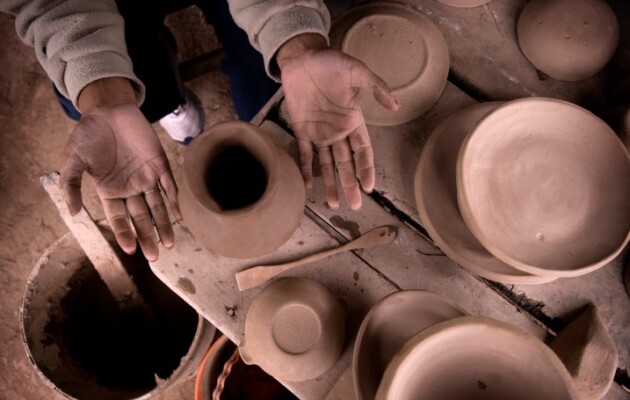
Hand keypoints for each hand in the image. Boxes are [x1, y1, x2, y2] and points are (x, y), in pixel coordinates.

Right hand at [59, 78, 180, 260]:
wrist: (109, 108)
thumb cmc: (89, 134)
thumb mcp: (73, 159)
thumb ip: (71, 185)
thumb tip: (73, 212)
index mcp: (110, 191)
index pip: (119, 218)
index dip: (125, 233)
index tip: (131, 249)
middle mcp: (130, 188)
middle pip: (141, 218)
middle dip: (147, 236)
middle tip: (154, 256)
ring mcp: (146, 177)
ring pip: (158, 206)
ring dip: (164, 225)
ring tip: (169, 244)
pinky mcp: (160, 164)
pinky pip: (169, 185)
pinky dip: (175, 200)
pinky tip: (180, 216)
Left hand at [277, 34, 399, 209]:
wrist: (303, 57)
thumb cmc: (331, 62)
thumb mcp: (357, 71)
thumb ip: (376, 87)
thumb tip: (396, 105)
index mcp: (353, 120)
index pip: (363, 151)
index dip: (366, 169)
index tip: (369, 187)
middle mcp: (337, 131)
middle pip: (346, 164)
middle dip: (350, 184)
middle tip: (354, 206)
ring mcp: (319, 133)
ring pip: (327, 164)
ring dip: (330, 183)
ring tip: (334, 204)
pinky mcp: (300, 129)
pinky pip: (303, 153)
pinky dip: (305, 169)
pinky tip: (307, 186)